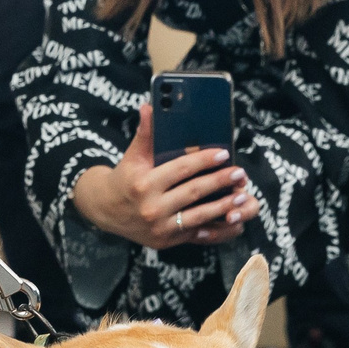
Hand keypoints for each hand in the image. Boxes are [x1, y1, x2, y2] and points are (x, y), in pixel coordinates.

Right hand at [70, 104, 261, 250]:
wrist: (106, 210)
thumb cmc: (125, 178)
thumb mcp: (133, 156)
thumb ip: (145, 133)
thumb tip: (151, 105)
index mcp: (143, 184)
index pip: (180, 169)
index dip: (204, 161)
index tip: (224, 153)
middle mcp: (151, 207)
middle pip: (193, 193)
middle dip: (220, 182)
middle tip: (240, 174)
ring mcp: (159, 228)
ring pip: (198, 216)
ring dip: (223, 207)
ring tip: (242, 197)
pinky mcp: (165, 241)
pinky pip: (195, 234)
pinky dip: (216, 228)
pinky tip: (232, 218)